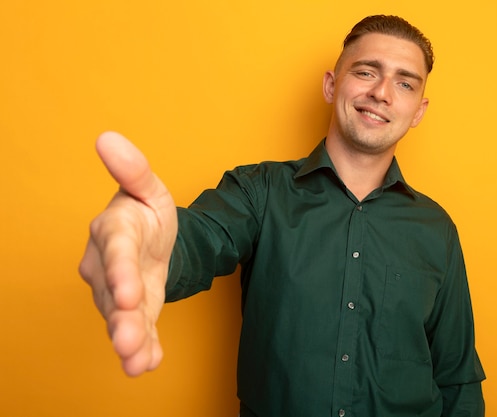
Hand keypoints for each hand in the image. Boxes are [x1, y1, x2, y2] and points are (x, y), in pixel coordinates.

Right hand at [79, 132, 176, 375]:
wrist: (153, 237)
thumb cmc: (146, 211)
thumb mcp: (148, 188)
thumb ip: (133, 170)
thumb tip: (108, 137)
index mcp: (113, 232)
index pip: (115, 253)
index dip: (120, 273)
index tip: (127, 293)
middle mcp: (107, 266)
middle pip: (112, 293)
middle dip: (121, 318)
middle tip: (130, 341)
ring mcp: (117, 291)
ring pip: (120, 317)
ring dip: (130, 339)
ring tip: (139, 361)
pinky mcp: (133, 309)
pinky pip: (137, 329)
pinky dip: (144, 348)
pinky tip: (150, 363)